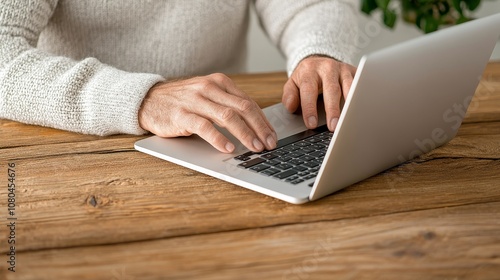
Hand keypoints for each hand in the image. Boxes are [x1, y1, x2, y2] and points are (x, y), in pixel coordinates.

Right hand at [138, 73, 276, 152]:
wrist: (148, 100)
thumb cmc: (182, 101)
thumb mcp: (207, 96)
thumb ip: (228, 105)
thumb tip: (254, 125)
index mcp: (219, 82)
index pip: (248, 102)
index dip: (263, 121)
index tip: (272, 136)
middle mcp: (209, 88)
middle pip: (243, 108)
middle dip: (260, 128)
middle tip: (270, 144)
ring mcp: (195, 101)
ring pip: (228, 116)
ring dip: (245, 134)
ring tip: (255, 147)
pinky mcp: (182, 115)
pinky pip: (205, 127)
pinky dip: (219, 138)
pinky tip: (228, 148)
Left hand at [282, 56, 356, 130]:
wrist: (319, 61)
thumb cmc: (307, 77)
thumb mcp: (293, 83)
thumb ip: (289, 95)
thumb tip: (290, 107)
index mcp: (309, 70)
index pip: (309, 91)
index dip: (310, 108)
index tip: (311, 124)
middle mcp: (327, 67)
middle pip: (331, 89)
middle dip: (332, 109)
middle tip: (333, 127)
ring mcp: (343, 69)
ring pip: (349, 86)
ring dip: (350, 104)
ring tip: (350, 120)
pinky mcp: (355, 72)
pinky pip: (360, 85)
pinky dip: (361, 97)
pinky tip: (361, 110)